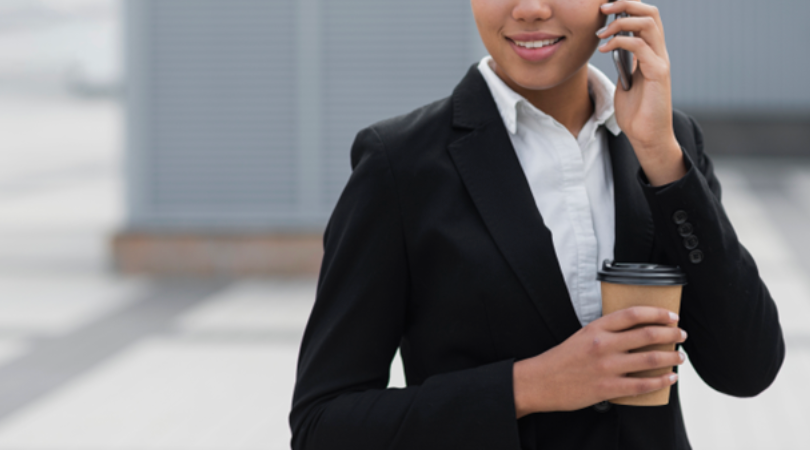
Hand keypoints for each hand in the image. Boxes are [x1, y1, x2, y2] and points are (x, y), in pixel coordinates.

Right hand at [513, 307, 686, 417]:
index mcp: (596, 328)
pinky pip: (642, 384)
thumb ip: (606, 333)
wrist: (541, 381)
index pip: (633, 314)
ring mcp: (607, 366)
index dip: (657, 313)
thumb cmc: (561, 360)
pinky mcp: (608, 387)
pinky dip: (660, 381)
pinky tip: (669, 378)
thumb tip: (634, 332)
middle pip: (647, 334)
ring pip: (650, 358)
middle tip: (681, 335)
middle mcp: (603, 345)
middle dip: (670, 334)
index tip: (671, 316)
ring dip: (670, 357)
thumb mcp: (581, 336)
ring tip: (679, 357)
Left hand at [596, 0, 685, 185]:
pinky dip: (619, 42)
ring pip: (648, 23)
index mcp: (652, 52)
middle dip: (626, 4)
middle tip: (603, 8)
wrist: (646, 136)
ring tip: (601, 32)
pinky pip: (640, 46)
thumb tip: (610, 47)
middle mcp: (659, 52)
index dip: (628, 6)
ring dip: (621, 22)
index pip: (645, 17)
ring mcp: (660, 61)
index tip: (605, 7)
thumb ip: (622, 63)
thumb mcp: (624, 81)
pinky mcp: (658, 72)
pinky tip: (604, 49)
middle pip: (650, 13)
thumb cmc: (635, 112)